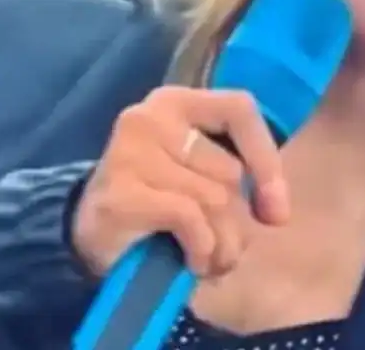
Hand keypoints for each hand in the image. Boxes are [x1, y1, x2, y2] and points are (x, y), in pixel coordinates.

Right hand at [70, 85, 289, 278]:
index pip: (239, 109)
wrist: (88, 235)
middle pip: (229, 170)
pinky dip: (201, 248)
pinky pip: (190, 218)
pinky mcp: (122, 192)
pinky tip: (191, 261)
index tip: (275, 211)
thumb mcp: (199, 174)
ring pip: (214, 199)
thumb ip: (239, 173)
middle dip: (237, 222)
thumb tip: (277, 211)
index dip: (266, 159)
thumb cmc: (156, 200)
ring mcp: (131, 152)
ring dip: (222, 244)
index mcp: (176, 102)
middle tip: (226, 248)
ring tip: (209, 259)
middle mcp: (150, 117)